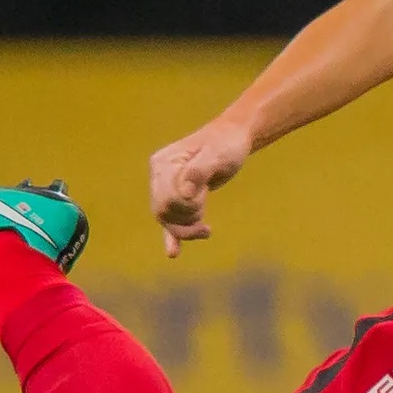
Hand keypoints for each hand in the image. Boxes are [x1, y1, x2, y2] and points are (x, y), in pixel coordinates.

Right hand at [150, 115, 254, 256]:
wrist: (232, 139)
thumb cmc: (226, 144)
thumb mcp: (217, 155)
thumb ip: (199, 171)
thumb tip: (185, 192)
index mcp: (163, 163)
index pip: (166, 199)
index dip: (185, 205)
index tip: (203, 195)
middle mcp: (159, 176)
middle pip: (163, 212)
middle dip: (186, 218)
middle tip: (205, 209)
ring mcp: (166, 187)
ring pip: (167, 220)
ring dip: (187, 228)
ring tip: (206, 227)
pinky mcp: (178, 198)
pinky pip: (171, 221)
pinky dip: (171, 237)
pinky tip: (173, 253)